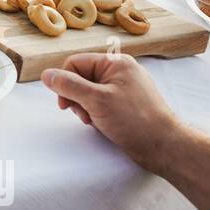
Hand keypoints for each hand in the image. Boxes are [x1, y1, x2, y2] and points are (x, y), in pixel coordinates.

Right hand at [41, 53, 183, 172]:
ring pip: (89, 92)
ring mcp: (124, 88)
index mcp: (116, 63)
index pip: (75, 63)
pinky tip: (101, 124)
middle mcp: (120, 72)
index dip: (65, 82)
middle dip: (76, 97)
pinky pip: (100, 102)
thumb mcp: (96, 100)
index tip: (64, 104)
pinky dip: (95, 113)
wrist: (163, 146)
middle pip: (81, 77)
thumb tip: (46, 75)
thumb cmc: (134, 120)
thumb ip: (68, 85)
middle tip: (83, 114)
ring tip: (93, 121)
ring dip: (84, 107)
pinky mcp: (126, 103)